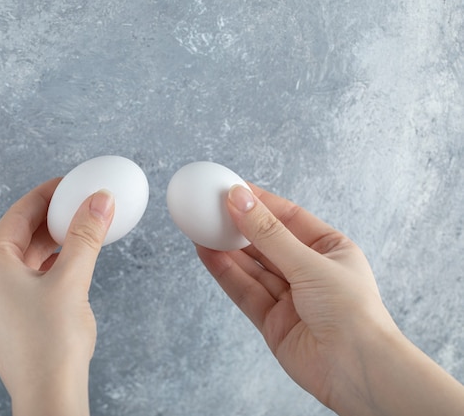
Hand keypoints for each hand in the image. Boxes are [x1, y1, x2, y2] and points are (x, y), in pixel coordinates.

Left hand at [0, 179, 113, 415]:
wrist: (48, 396)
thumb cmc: (53, 342)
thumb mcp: (73, 279)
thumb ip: (85, 236)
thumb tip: (99, 200)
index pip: (17, 215)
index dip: (44, 195)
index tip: (67, 184)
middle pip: (18, 238)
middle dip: (49, 220)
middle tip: (77, 206)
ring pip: (22, 262)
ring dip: (49, 245)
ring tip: (77, 233)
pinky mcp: (7, 325)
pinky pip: (25, 284)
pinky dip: (46, 269)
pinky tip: (67, 268)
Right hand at [197, 183, 463, 415]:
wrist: (356, 370)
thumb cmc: (351, 313)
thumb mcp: (309, 262)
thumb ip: (268, 234)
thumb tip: (239, 199)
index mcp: (329, 250)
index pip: (288, 217)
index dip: (259, 202)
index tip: (231, 187)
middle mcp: (308, 271)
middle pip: (266, 241)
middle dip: (238, 224)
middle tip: (209, 205)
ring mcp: (289, 297)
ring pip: (251, 266)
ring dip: (226, 247)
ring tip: (200, 226)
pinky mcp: (271, 320)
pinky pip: (244, 290)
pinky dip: (225, 272)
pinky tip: (207, 252)